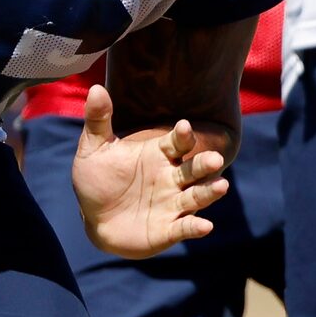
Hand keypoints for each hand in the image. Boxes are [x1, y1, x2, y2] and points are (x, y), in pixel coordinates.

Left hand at [73, 84, 230, 258]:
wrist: (96, 220)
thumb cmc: (98, 181)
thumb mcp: (93, 149)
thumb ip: (98, 120)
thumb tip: (95, 88)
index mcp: (160, 156)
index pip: (177, 143)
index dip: (182, 135)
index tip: (183, 126)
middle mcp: (173, 178)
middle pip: (195, 169)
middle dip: (205, 164)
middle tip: (214, 158)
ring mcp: (174, 204)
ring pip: (197, 195)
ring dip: (210, 192)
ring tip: (221, 186)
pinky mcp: (171, 228)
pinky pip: (186, 227)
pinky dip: (196, 227)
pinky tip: (206, 227)